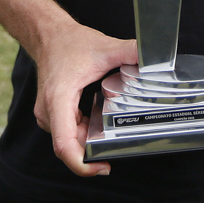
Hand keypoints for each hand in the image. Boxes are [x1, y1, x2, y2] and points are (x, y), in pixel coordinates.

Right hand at [31, 23, 136, 176]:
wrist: (49, 35)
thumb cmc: (69, 42)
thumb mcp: (105, 47)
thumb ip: (131, 52)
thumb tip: (156, 58)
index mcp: (59, 99)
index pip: (64, 144)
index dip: (82, 164)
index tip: (102, 167)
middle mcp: (49, 110)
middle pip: (69, 145)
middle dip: (91, 149)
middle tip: (113, 145)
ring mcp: (47, 112)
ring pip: (67, 139)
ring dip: (86, 138)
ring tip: (105, 128)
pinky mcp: (50, 112)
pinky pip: (65, 131)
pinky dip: (81, 130)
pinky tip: (94, 120)